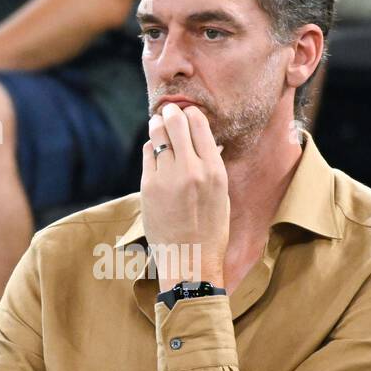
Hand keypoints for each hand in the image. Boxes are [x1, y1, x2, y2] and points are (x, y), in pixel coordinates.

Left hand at [140, 102, 227, 292]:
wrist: (190, 260)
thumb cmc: (210, 230)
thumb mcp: (221, 194)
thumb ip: (212, 165)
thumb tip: (205, 140)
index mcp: (215, 170)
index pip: (199, 124)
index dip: (191, 114)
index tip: (188, 112)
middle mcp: (192, 169)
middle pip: (176, 122)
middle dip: (171, 113)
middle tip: (168, 111)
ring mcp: (168, 176)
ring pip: (158, 135)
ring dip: (158, 126)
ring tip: (159, 124)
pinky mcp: (149, 185)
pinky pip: (148, 153)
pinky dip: (151, 148)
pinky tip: (155, 151)